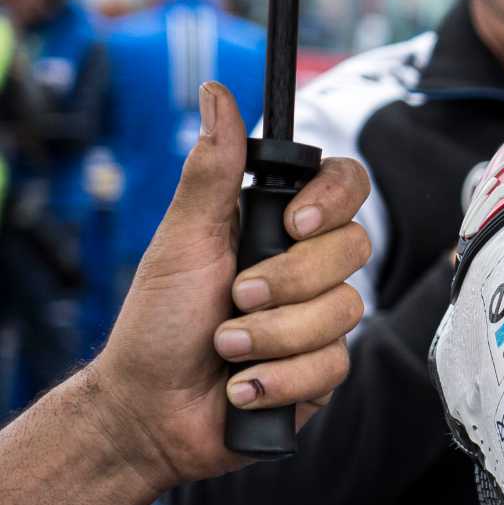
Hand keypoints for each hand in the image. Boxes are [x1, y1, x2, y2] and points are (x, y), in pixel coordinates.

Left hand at [84, 84, 371, 489]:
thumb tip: (218, 94)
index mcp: (277, 226)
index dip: (334, 200)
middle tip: (234, 298)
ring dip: (270, 337)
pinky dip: (277, 379)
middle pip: (353, 248)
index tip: (293, 222)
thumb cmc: (157, 322)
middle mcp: (308, 268)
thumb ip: (212, 170)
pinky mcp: (325, 372)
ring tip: (224, 350)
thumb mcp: (182, 239)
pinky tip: (241, 386)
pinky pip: (332, 365)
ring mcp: (320, 321)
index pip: (346, 186)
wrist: (149, 410)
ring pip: (343, 312)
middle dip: (287, 281)